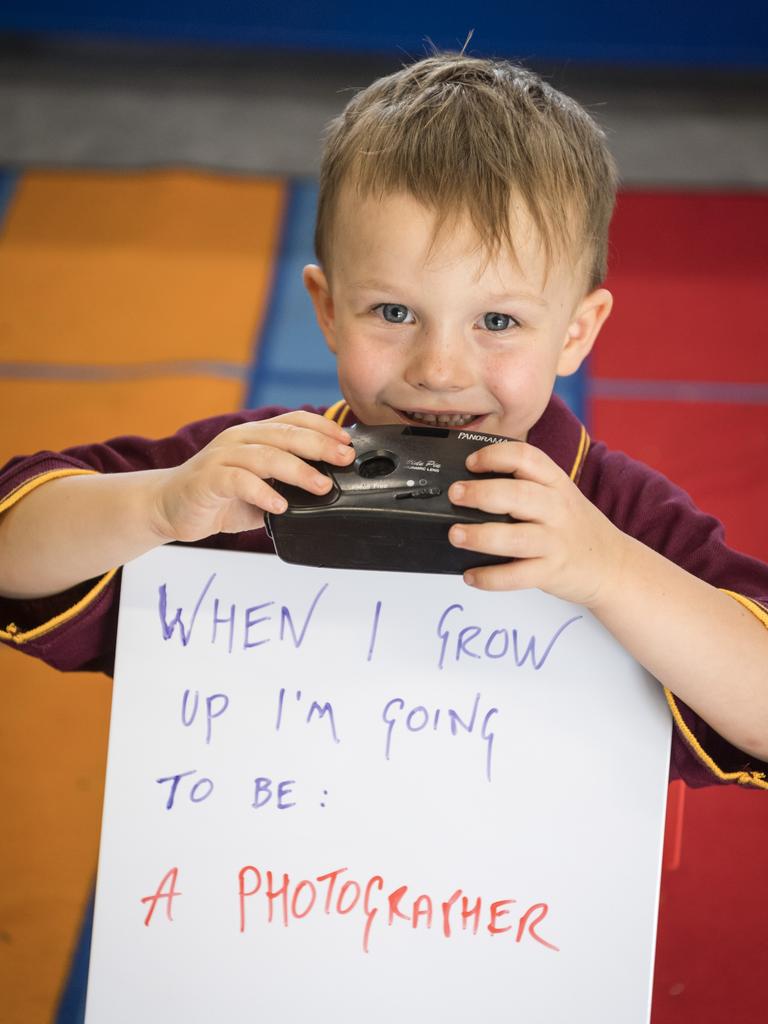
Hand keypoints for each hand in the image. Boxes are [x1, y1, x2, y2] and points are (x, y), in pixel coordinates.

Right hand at [151, 411, 354, 542]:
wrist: (169, 506)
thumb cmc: (219, 496)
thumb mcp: (260, 488)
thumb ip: (287, 486)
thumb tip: (327, 493)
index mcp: (255, 435)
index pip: (293, 420)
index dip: (322, 427)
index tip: (346, 442)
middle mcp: (240, 439)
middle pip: (285, 435)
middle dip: (319, 445)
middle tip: (344, 460)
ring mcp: (223, 457)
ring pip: (266, 456)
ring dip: (298, 471)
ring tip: (321, 486)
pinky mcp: (209, 479)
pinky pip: (239, 481)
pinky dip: (263, 493)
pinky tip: (280, 505)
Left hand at [447, 441, 625, 605]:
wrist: (614, 565)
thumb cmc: (576, 528)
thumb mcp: (559, 496)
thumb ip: (524, 486)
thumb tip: (470, 484)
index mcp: (556, 484)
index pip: (527, 458)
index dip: (495, 455)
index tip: (471, 462)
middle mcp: (557, 510)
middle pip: (517, 495)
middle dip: (480, 493)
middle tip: (455, 494)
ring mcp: (555, 542)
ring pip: (515, 537)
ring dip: (481, 536)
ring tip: (456, 535)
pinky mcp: (552, 572)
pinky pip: (517, 576)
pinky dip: (490, 577)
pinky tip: (471, 575)